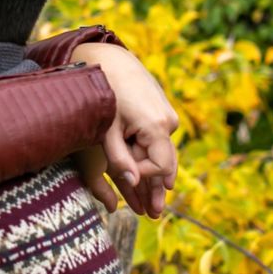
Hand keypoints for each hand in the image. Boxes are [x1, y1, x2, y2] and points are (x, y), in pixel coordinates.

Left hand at [72, 42, 179, 217]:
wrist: (111, 59)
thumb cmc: (104, 94)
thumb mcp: (106, 129)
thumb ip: (118, 157)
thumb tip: (131, 182)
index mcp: (156, 126)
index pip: (159, 167)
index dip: (144, 179)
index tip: (126, 182)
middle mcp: (168, 122)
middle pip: (166, 163)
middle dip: (157, 188)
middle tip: (153, 214)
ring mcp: (167, 115)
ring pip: (162, 152)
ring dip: (154, 175)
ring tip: (152, 202)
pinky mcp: (161, 111)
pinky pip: (158, 140)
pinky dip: (151, 156)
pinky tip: (146, 172)